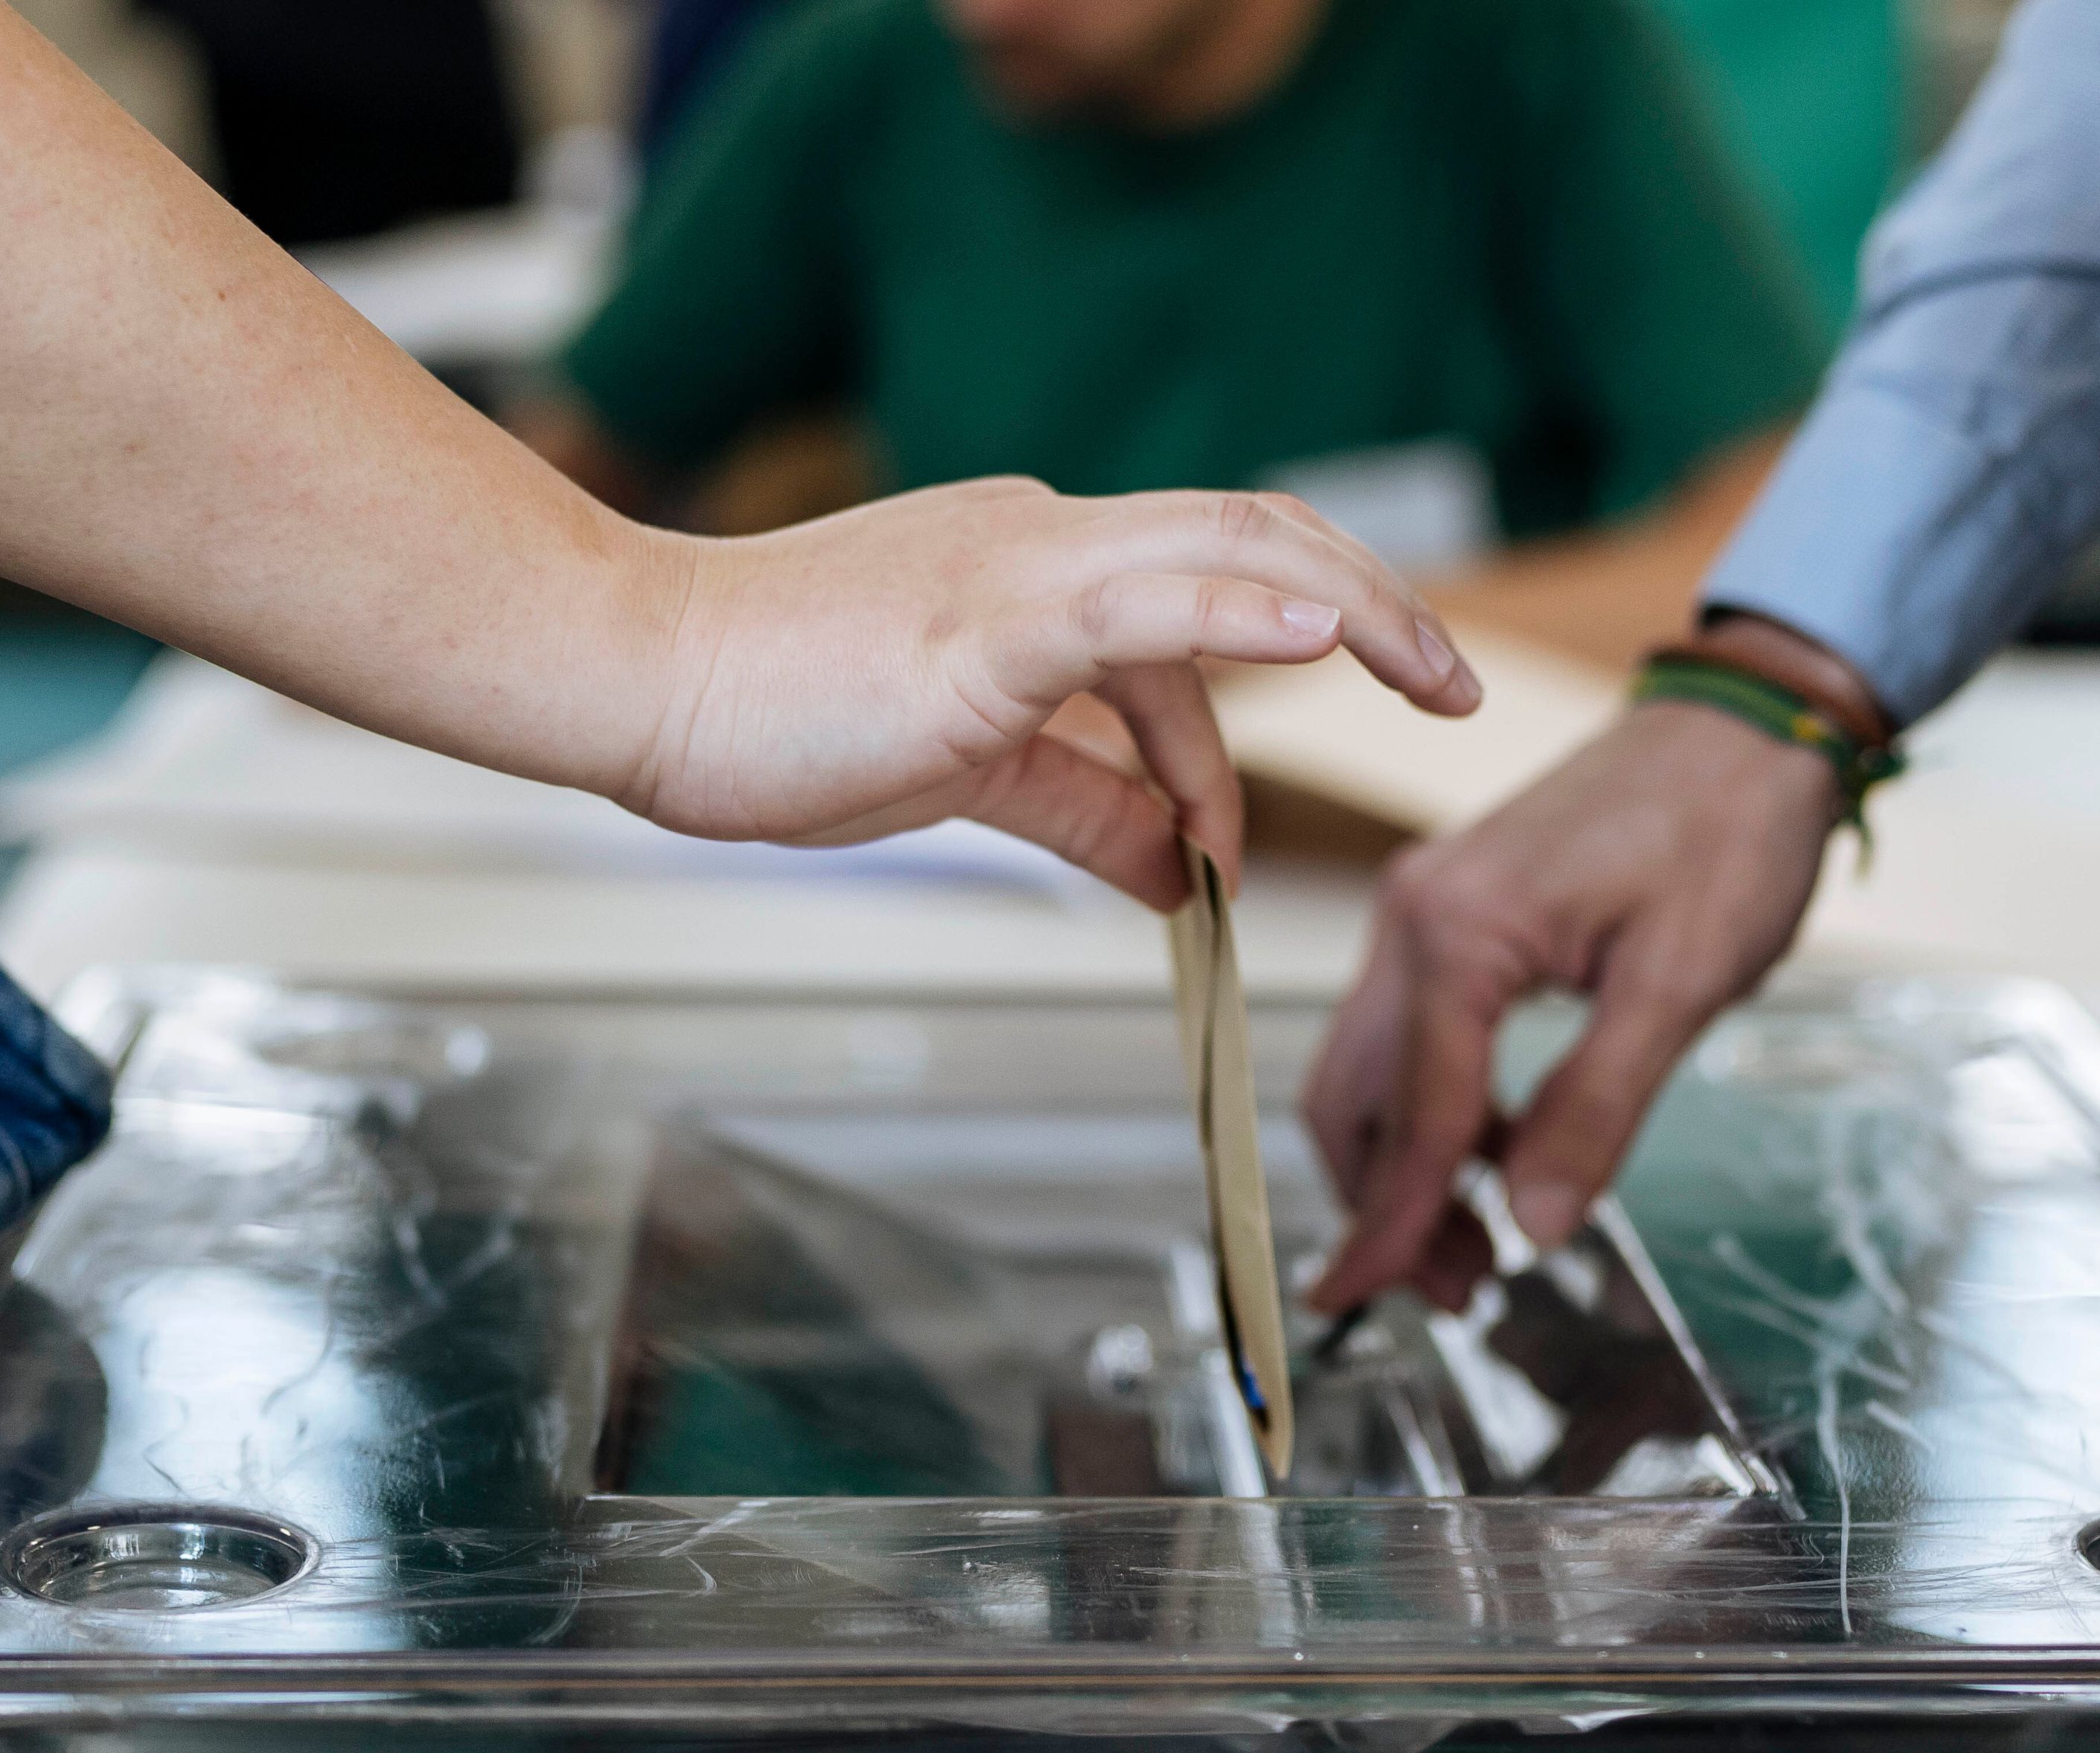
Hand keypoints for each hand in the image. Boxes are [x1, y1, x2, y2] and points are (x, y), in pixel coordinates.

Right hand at [619, 478, 1480, 908]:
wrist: (638, 674)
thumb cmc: (777, 711)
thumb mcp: (972, 772)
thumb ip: (1085, 808)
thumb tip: (1180, 870)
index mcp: (1044, 572)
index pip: (1212, 592)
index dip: (1299, 659)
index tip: (1360, 732)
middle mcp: (1048, 545)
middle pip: (1258, 534)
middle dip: (1378, 608)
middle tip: (1461, 684)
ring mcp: (1019, 572)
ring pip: (1227, 547)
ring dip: (1352, 606)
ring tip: (1438, 671)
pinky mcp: (983, 622)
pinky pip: (1138, 603)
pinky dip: (1243, 612)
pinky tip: (1321, 633)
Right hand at [1300, 698, 1839, 1314]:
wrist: (1745, 725)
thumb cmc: (1728, 831)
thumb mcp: (1681, 984)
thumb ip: (1598, 1109)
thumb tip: (1533, 1226)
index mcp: (1458, 933)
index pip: (1412, 1116)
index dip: (1394, 1226)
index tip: (1361, 1307)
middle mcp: (1413, 917)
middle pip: (1355, 1098)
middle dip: (1386, 1206)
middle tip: (1455, 1293)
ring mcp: (1424, 910)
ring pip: (1370, 1071)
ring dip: (1405, 1166)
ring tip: (1478, 1244)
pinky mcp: (1453, 913)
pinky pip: (1411, 1035)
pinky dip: (1436, 1110)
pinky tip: (1499, 1156)